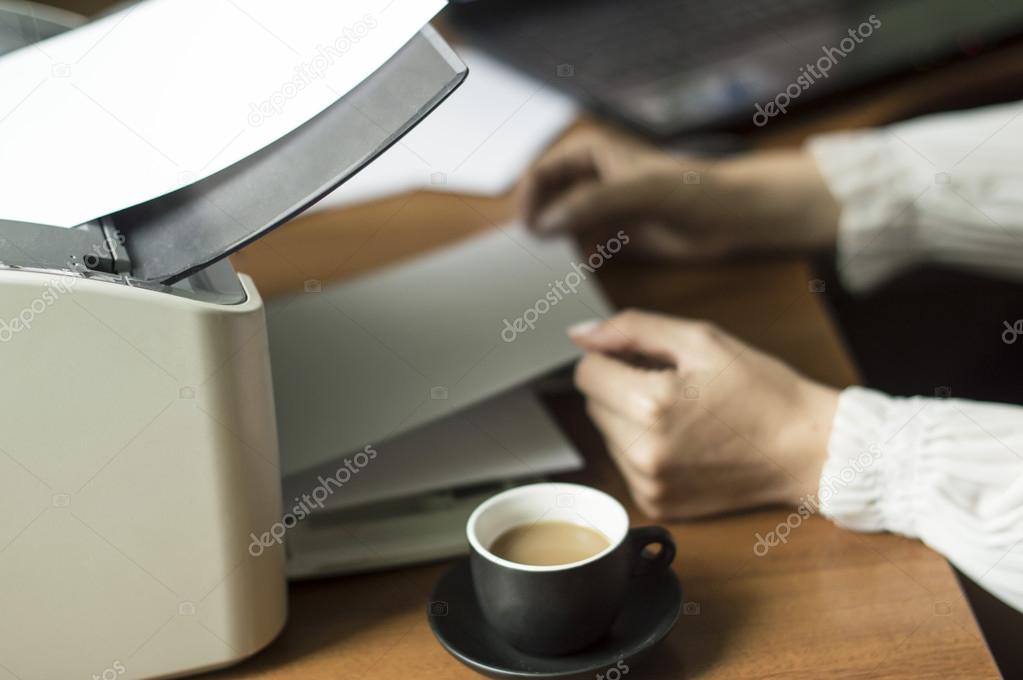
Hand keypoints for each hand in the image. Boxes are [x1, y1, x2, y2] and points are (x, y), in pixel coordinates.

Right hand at [520, 130, 839, 259]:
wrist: (733, 217)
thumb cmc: (695, 187)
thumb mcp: (640, 189)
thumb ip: (592, 202)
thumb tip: (546, 222)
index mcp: (591, 152)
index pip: (542, 172)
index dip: (529, 199)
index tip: (527, 228)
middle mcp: (590, 179)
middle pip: (545, 201)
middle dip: (536, 224)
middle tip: (529, 253)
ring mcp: (600, 209)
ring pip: (559, 226)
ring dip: (552, 246)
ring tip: (548, 267)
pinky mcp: (613, 237)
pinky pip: (580, 248)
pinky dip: (573, 259)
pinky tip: (578, 271)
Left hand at [569, 310, 838, 518]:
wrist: (805, 449)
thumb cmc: (761, 391)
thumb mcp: (699, 339)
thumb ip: (631, 329)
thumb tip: (580, 334)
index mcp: (651, 404)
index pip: (586, 372)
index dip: (614, 358)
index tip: (646, 360)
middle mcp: (643, 451)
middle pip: (594, 403)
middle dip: (622, 387)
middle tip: (673, 384)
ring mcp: (648, 482)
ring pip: (607, 434)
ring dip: (630, 419)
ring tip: (683, 414)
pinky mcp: (656, 502)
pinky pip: (625, 464)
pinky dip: (644, 449)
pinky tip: (684, 441)